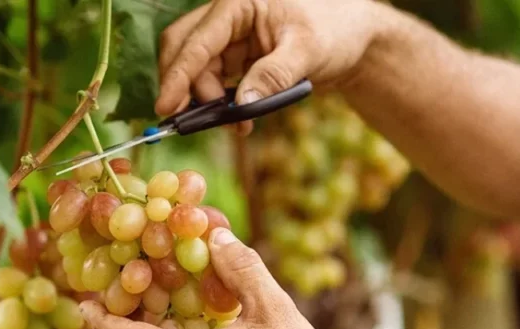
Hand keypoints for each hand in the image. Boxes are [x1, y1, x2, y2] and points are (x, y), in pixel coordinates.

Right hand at [156, 0, 384, 133]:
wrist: (353, 42)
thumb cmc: (335, 33)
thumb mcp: (307, 52)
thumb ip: (272, 76)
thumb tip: (241, 104)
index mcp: (238, 4)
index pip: (197, 41)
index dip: (178, 75)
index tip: (166, 107)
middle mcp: (227, 18)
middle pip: (183, 50)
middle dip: (184, 88)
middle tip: (192, 122)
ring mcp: (229, 39)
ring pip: (196, 70)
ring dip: (206, 102)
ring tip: (236, 125)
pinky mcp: (235, 59)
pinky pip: (213, 82)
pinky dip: (219, 104)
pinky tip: (239, 120)